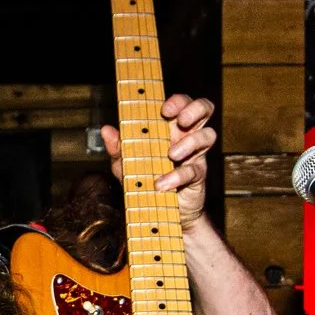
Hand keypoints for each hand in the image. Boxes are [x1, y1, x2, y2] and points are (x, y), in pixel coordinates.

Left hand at [102, 95, 219, 231]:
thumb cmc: (144, 180)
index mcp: (169, 127)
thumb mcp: (126, 164)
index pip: (182, 103)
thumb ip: (118, 147)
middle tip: (180, 120)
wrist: (159, 213)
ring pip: (208, 135)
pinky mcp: (198, 176)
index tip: (163, 109)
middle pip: (204, 109)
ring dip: (190, 142)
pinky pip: (194, 170)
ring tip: (172, 154)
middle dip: (194, 109)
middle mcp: (185, 136)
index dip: (178, 100)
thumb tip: (106, 130)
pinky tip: (162, 183)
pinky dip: (177, 176)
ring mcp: (195, 155)